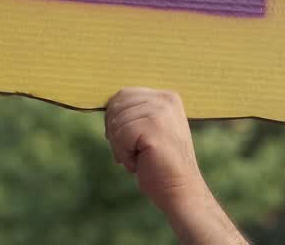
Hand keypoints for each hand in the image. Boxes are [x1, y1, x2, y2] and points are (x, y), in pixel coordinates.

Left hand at [104, 87, 206, 211]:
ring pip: (116, 123)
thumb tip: (105, 106)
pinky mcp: (153, 128)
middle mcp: (165, 99)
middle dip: (116, 133)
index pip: (123, 95)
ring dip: (120, 147)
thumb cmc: (159, 163)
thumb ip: (134, 113)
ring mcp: (160, 112)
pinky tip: (140, 163)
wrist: (180, 190)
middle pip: (116, 106)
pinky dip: (124, 155)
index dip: (115, 119)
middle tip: (134, 152)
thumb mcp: (148, 129)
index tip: (128, 141)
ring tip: (140, 158)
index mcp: (166, 96)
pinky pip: (120, 136)